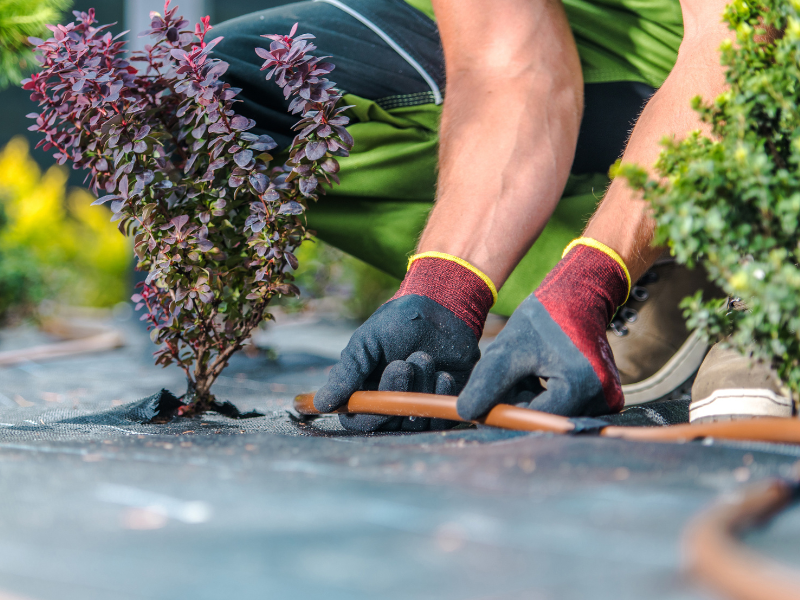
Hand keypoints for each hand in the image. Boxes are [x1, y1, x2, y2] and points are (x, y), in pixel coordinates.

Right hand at [314, 253, 494, 431]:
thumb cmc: (398, 322)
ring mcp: (417, 404)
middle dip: (396, 393)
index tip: (377, 392)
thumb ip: (346, 372)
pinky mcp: (443, 404)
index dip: (366, 414)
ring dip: (420, 388)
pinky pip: (440, 418)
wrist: (442, 308)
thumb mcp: (366, 342)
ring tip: (424, 357)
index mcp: (365, 389)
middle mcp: (390, 402)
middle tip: (402, 364)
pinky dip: (440, 395)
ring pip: (414, 420)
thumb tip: (321, 404)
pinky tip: (443, 373)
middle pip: (387, 423)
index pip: (357, 420)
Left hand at [457, 240, 629, 419]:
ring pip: (554, 413)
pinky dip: (546, 396)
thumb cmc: (543, 318)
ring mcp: (608, 399)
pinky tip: (540, 374)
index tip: (483, 407)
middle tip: (508, 377)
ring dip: (531, 399)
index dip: (506, 413)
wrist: (578, 298)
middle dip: (520, 404)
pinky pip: (566, 407)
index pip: (535, 418)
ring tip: (526, 370)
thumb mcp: (509, 347)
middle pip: (546, 419)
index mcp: (580, 386)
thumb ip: (488, 382)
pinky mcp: (607, 397)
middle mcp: (603, 398)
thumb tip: (466, 413)